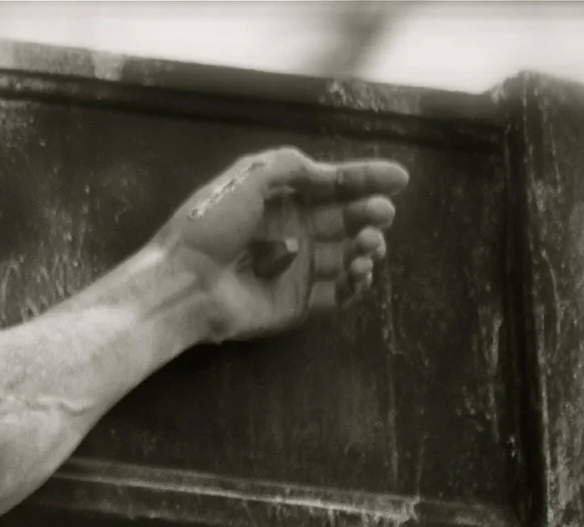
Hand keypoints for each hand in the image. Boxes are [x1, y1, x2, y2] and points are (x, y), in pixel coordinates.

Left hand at [154, 147, 408, 342]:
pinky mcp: (298, 303)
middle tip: (381, 214)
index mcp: (280, 200)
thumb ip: (289, 165)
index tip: (399, 178)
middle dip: (371, 213)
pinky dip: (357, 283)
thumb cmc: (208, 225)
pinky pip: (339, 294)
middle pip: (346, 219)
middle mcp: (292, 232)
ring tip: (368, 244)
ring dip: (367, 247)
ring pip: (348, 256)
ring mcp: (297, 269)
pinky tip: (361, 271)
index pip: (333, 185)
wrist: (184, 281)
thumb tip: (328, 173)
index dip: (366, 179)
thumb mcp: (246, 177)